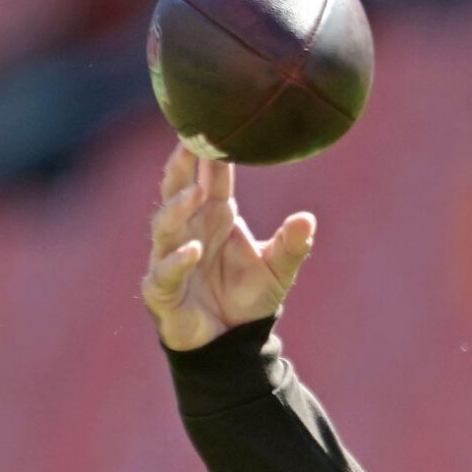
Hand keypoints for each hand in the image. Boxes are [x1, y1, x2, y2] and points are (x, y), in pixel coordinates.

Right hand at [141, 142, 314, 351]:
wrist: (234, 341)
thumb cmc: (250, 297)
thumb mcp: (279, 270)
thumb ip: (293, 245)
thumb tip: (308, 219)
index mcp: (215, 217)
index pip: (207, 179)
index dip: (206, 156)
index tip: (209, 129)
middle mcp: (189, 231)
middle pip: (177, 192)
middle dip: (181, 169)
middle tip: (189, 144)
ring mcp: (171, 258)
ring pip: (165, 227)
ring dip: (177, 209)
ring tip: (195, 195)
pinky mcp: (163, 290)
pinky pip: (164, 271)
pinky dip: (176, 260)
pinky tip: (192, 249)